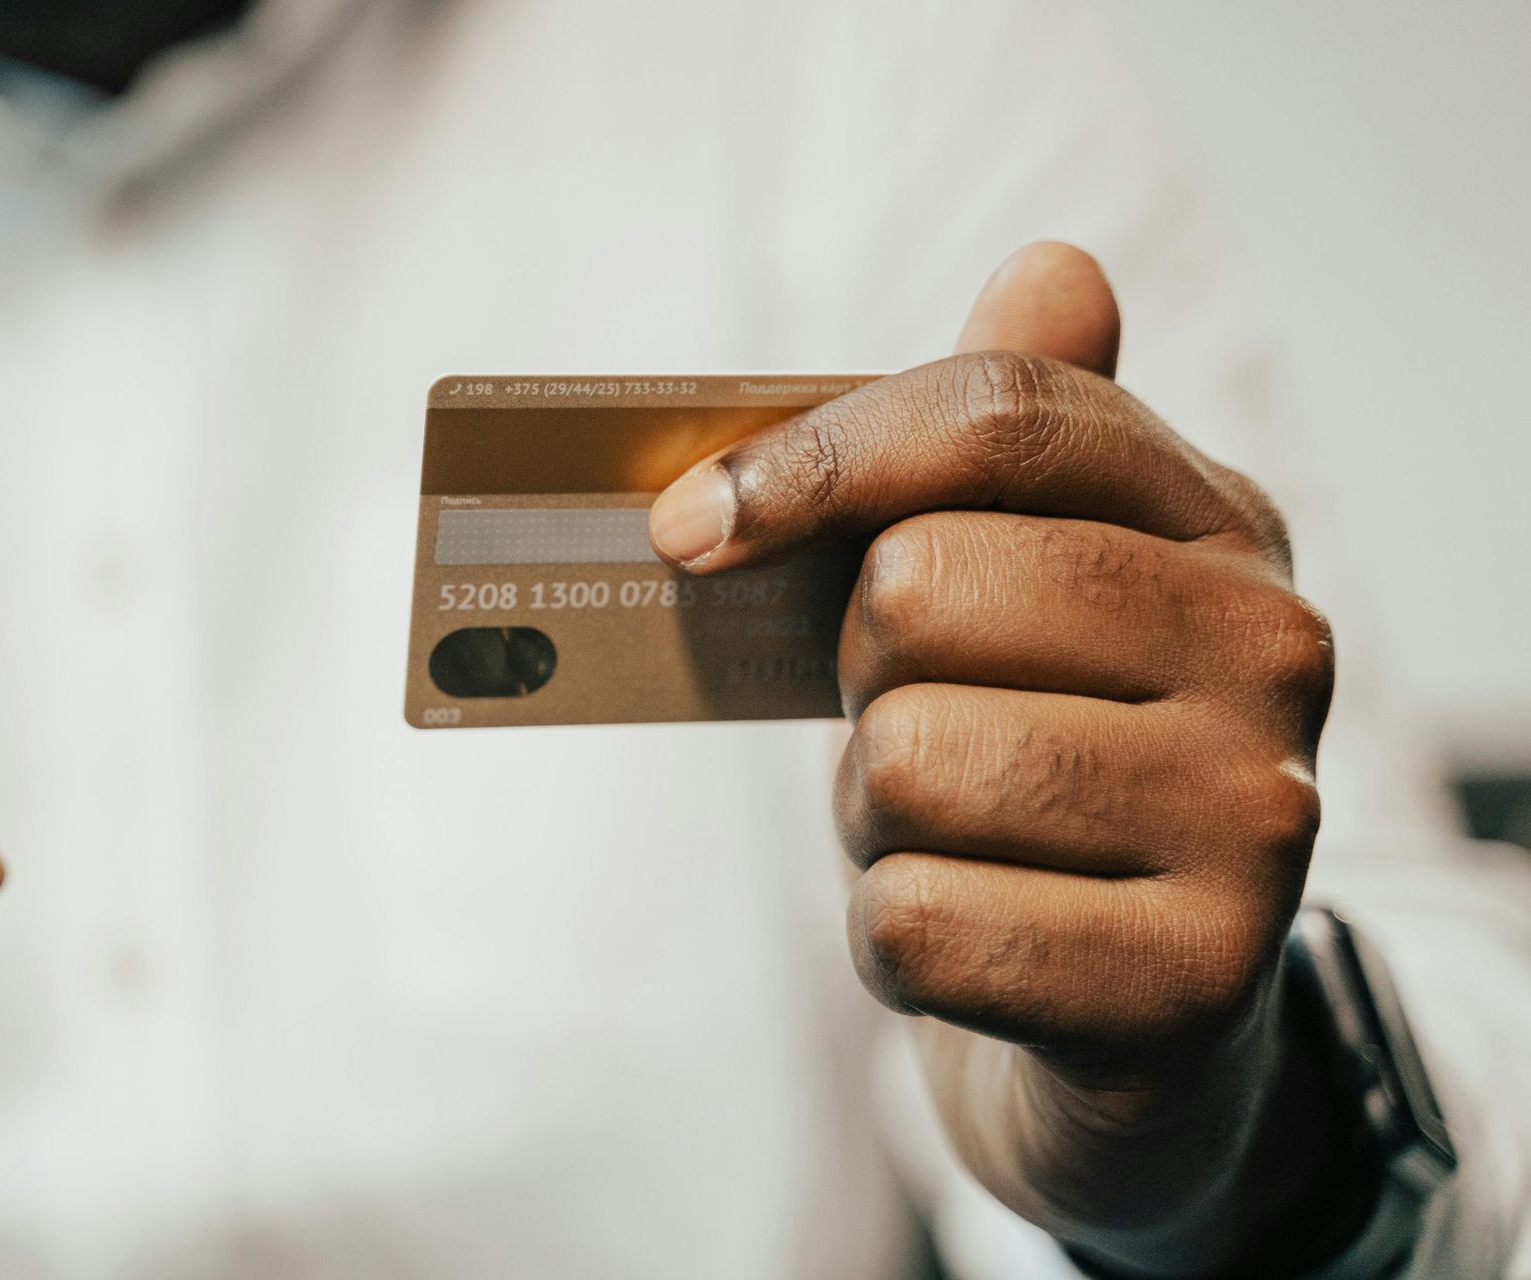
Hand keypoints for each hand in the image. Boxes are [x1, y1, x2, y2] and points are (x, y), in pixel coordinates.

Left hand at [651, 245, 1346, 1272]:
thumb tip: (1051, 266)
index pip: (998, 418)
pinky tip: (978, 938)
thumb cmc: (1050, 758)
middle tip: (921, 724)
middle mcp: (1271, 652)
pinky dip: (894, 939)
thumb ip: (1020, 433)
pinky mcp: (1194, 983)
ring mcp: (1252, 822)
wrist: (1143, 1008)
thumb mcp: (1039, 587)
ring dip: (877, 816)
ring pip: (906, 762)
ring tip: (958, 835)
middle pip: (918, 589)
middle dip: (863, 680)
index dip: (813, 459)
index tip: (686, 528)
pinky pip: (913, 926)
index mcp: (1220, 524)